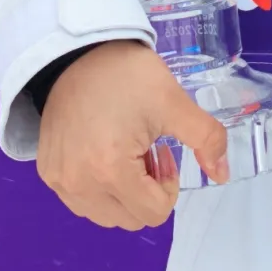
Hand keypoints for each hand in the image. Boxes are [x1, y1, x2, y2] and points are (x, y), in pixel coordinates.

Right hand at [36, 40, 227, 229]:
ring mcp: (59, 180)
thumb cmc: (128, 75)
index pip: (154, 212)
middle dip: (148, 190)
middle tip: (149, 150)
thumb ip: (206, 138)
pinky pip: (81, 202)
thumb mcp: (173, 101)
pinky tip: (105, 151)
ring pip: (105, 215)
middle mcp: (79, 185)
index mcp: (110, 170)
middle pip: (130, 219)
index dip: (169, 185)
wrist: (78, 51)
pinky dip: (100, 188)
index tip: (164, 151)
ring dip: (124, 193)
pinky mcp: (48, 172)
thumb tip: (223, 174)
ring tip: (127, 151)